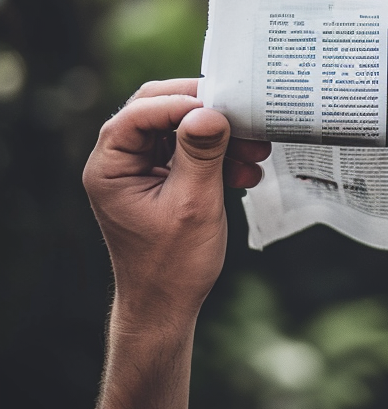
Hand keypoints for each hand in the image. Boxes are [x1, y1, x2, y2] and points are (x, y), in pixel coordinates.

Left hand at [82, 78, 270, 324]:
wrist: (168, 305)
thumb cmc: (172, 264)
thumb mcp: (192, 205)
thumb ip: (200, 155)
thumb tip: (210, 111)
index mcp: (110, 167)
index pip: (139, 113)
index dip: (181, 103)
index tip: (223, 106)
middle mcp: (121, 162)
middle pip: (159, 111)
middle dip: (205, 113)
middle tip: (242, 113)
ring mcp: (142, 170)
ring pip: (181, 129)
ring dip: (221, 137)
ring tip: (257, 150)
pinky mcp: (164, 180)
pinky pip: (192, 152)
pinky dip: (220, 157)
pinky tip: (247, 171)